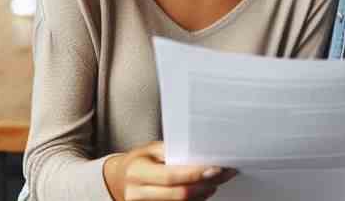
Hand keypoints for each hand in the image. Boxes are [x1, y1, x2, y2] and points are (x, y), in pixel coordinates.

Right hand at [103, 141, 237, 200]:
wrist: (121, 179)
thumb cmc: (140, 160)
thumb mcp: (151, 150)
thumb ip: (172, 151)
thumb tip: (201, 151)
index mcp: (137, 171)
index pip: (170, 176)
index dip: (195, 174)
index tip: (216, 168)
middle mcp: (137, 193)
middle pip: (179, 195)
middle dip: (205, 185)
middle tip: (224, 174)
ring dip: (203, 194)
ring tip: (216, 181)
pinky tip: (204, 191)